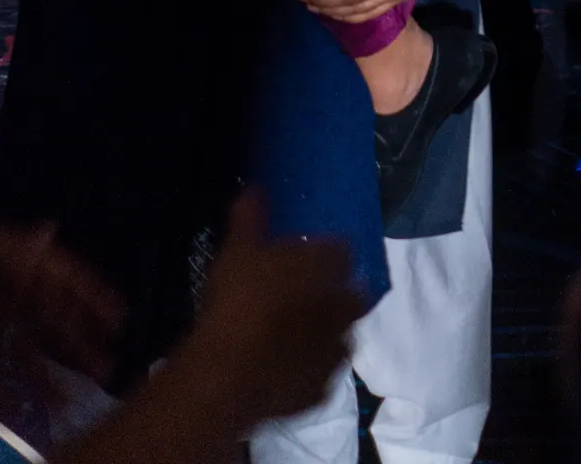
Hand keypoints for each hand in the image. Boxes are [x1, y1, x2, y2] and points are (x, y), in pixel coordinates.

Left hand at [0, 222, 123, 400]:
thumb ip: (6, 246)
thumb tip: (48, 234)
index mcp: (10, 261)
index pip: (59, 273)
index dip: (90, 292)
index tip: (119, 318)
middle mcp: (3, 292)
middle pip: (47, 318)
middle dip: (77, 343)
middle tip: (105, 370)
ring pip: (22, 352)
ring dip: (45, 377)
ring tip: (70, 403)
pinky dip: (4, 396)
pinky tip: (22, 417)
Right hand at [172, 193, 363, 432]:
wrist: (227, 374)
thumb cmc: (236, 303)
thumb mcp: (237, 250)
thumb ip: (251, 216)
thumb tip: (255, 188)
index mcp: (329, 266)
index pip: (343, 249)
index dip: (326, 253)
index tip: (307, 258)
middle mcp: (343, 306)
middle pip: (353, 295)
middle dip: (339, 295)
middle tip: (309, 298)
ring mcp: (335, 352)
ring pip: (342, 338)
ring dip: (327, 335)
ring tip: (298, 336)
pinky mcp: (321, 391)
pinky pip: (321, 376)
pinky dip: (310, 372)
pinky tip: (288, 370)